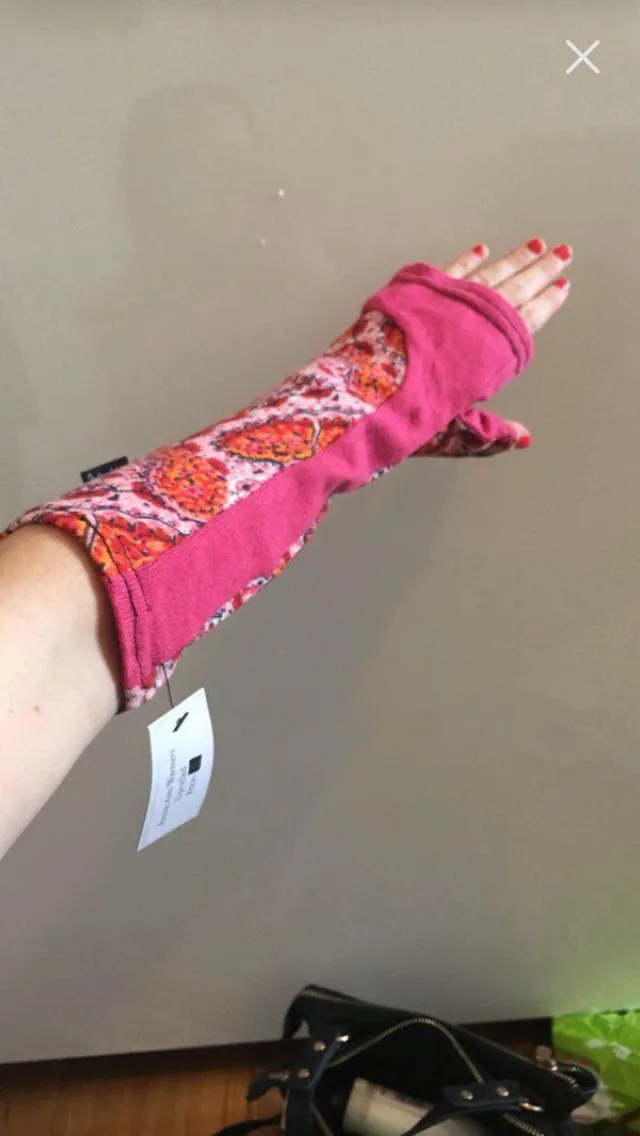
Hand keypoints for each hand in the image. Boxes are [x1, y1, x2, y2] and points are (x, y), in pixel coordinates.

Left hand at [417, 237, 571, 456]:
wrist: (371, 390)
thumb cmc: (416, 417)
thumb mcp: (459, 433)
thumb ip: (493, 433)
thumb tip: (525, 438)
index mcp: (493, 354)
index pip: (528, 321)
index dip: (547, 303)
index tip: (563, 285)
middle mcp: (477, 322)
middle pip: (517, 289)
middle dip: (541, 270)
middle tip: (563, 253)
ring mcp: (451, 301)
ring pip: (491, 273)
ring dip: (514, 260)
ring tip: (536, 245)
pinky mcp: (422, 291)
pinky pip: (452, 270)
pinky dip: (468, 260)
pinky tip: (481, 249)